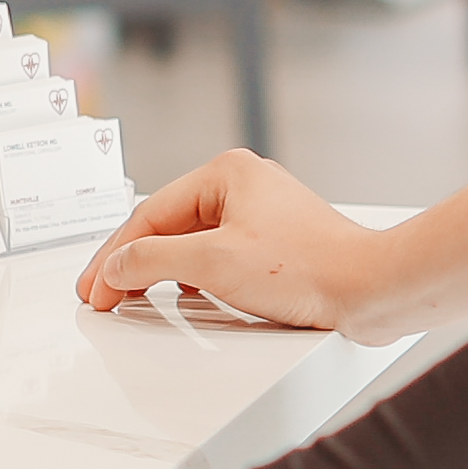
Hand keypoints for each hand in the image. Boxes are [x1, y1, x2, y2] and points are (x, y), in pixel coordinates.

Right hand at [76, 149, 390, 329]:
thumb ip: (151, 260)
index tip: (94, 290)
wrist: (373, 290)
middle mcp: (243, 185)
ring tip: (133, 296)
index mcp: (225, 172)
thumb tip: (115, 267)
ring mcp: (261, 214)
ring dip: (160, 270)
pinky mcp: (276, 244)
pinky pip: (217, 255)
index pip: (148, 215)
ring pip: (191, 241)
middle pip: (166, 225)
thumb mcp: (213, 263)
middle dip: (132, 262)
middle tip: (102, 295)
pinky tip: (187, 296)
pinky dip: (193, 276)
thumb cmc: (310, 269)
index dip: (113, 256)